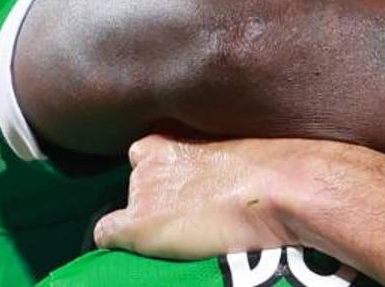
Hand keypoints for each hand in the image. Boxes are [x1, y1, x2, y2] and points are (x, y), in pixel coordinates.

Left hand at [94, 135, 310, 259]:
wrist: (277, 189)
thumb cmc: (273, 168)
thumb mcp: (241, 147)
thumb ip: (218, 152)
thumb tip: (226, 170)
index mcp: (174, 134)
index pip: (149, 150)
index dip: (164, 171)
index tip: (182, 184)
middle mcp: (149, 158)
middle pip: (136, 180)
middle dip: (155, 195)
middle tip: (186, 211)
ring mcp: (141, 192)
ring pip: (127, 208)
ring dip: (146, 219)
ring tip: (181, 232)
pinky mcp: (137, 224)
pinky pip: (106, 234)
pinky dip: (120, 243)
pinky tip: (148, 250)